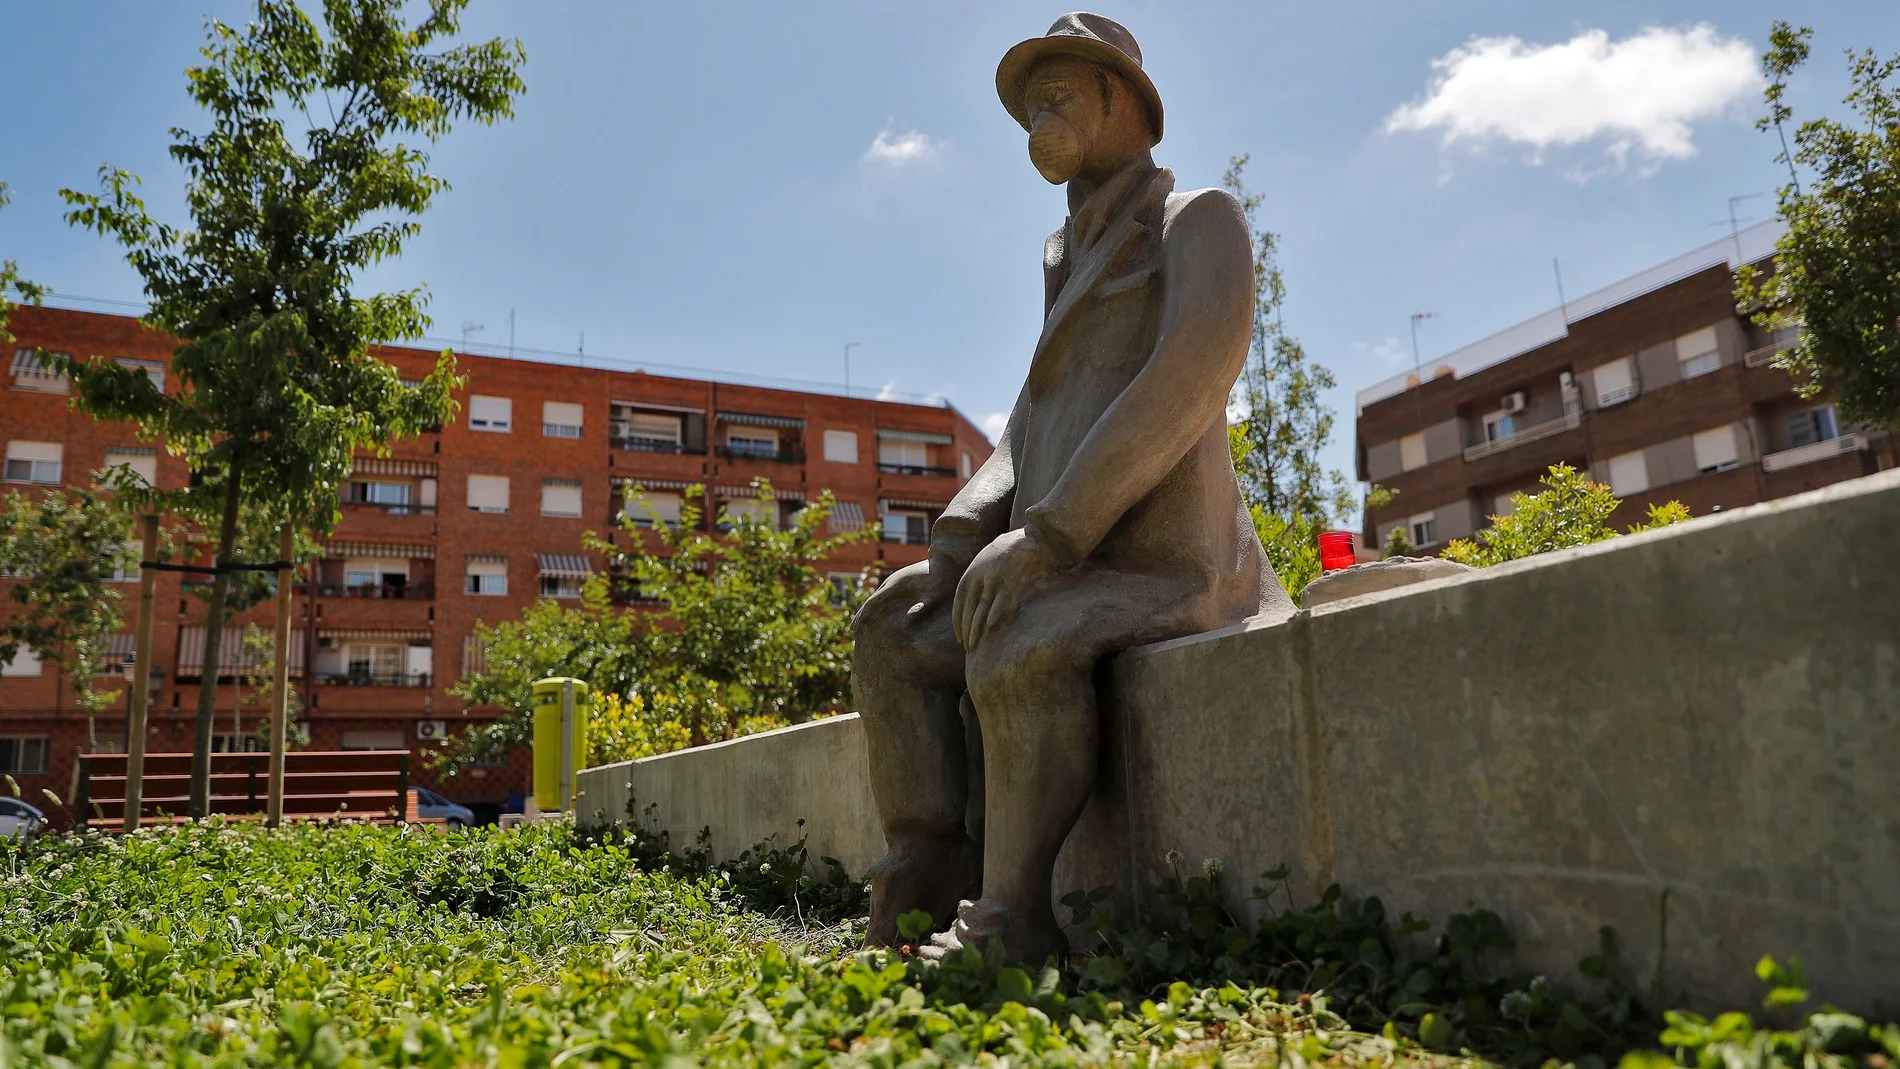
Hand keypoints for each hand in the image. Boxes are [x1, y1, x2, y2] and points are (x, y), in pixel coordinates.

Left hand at [951, 527, 1065, 649]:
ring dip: (976, 629)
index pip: (959, 602)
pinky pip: (1000, 602)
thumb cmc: (1007, 555)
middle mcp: (980, 576)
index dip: (958, 621)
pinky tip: (989, 627)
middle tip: (966, 647)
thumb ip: (976, 582)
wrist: (1031, 539)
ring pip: (981, 610)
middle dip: (966, 630)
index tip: (959, 637)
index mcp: (972, 573)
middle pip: (969, 609)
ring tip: (974, 645)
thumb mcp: (987, 564)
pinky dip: (994, 614)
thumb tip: (970, 606)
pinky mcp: (1012, 582)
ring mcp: (996, 579)